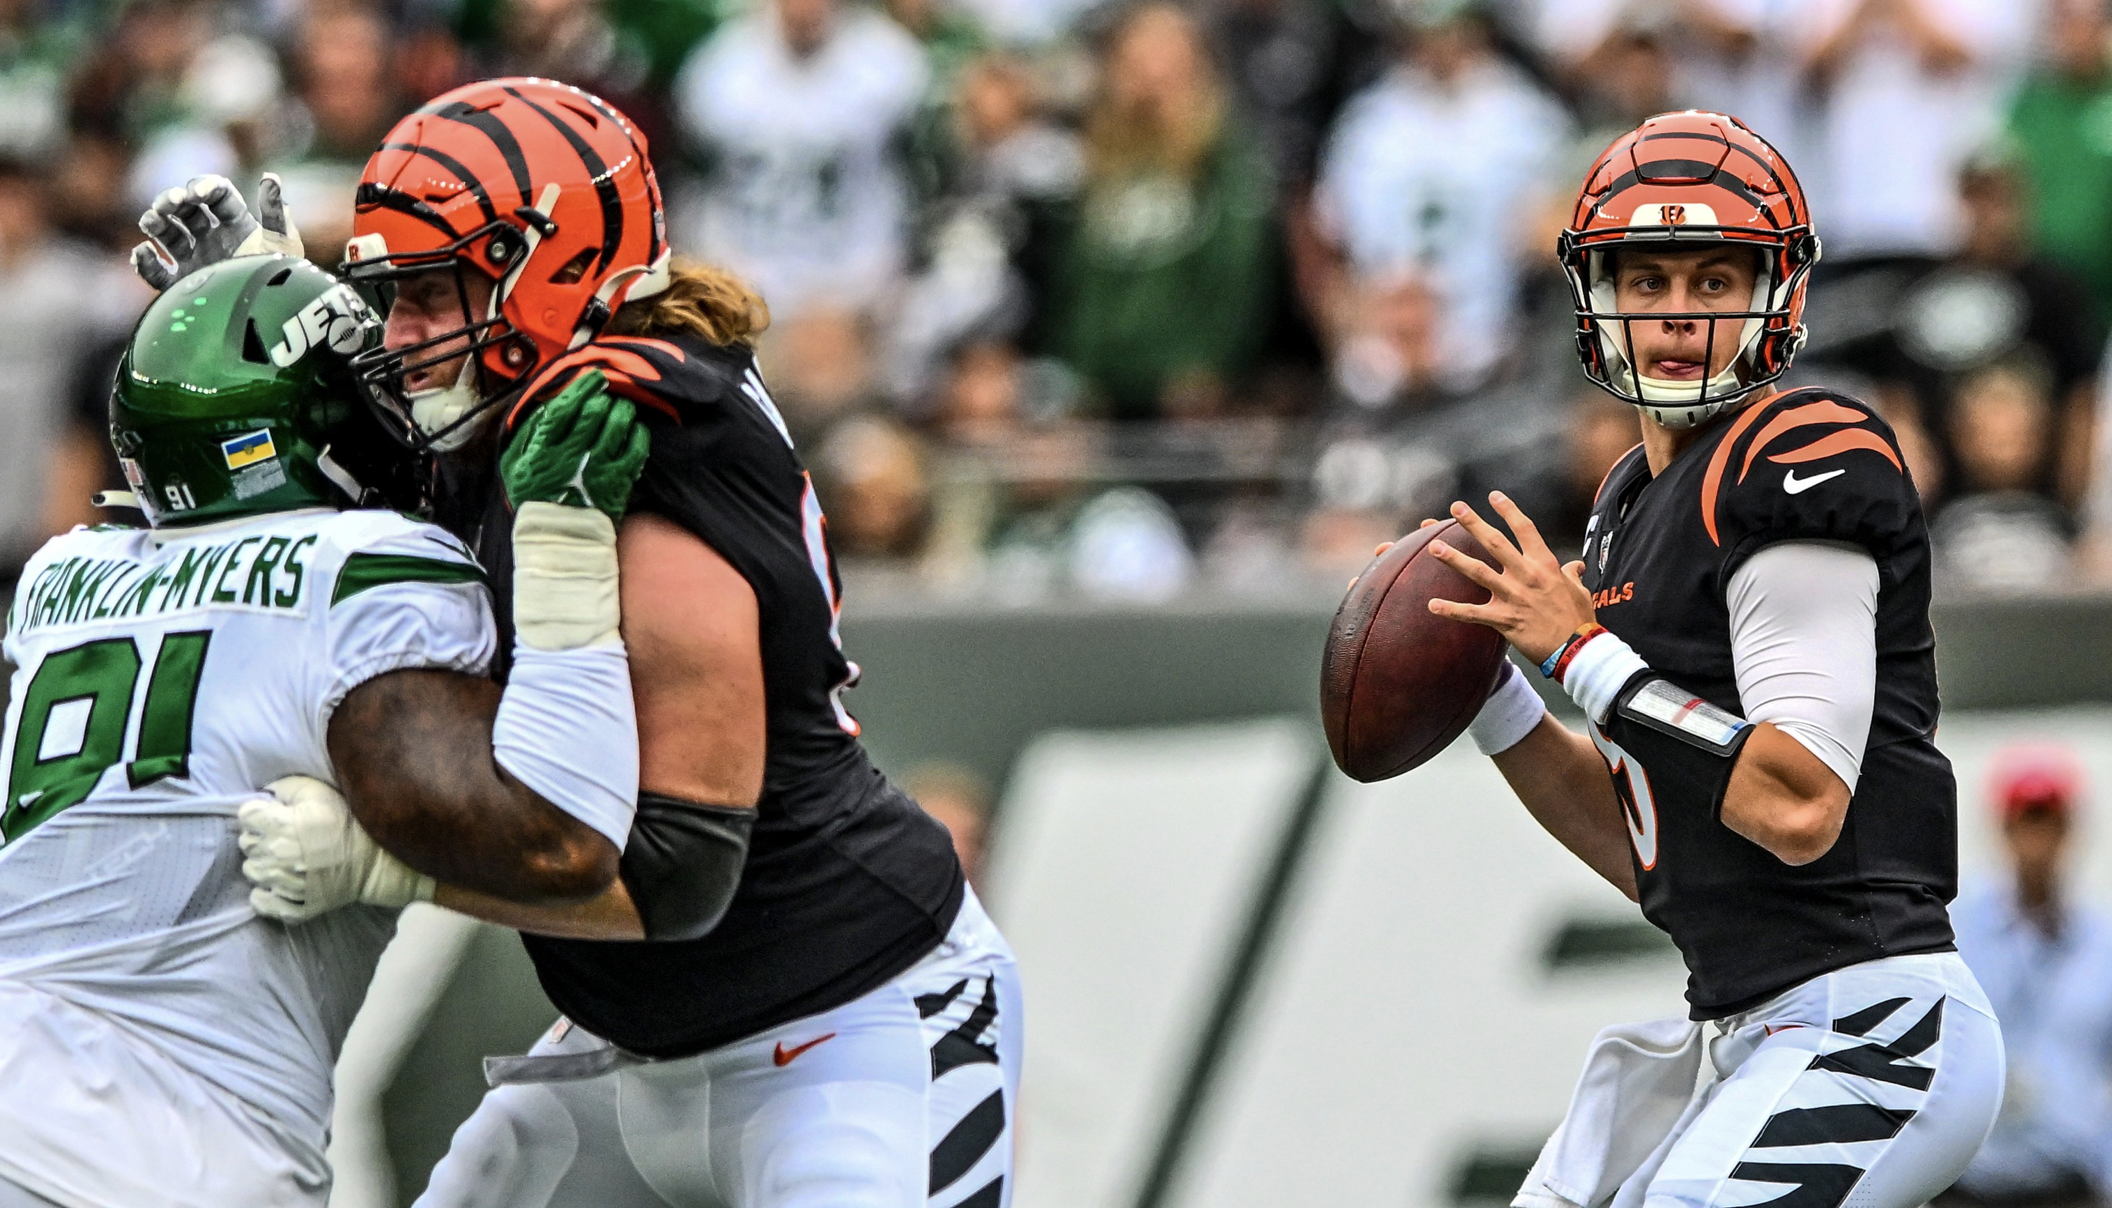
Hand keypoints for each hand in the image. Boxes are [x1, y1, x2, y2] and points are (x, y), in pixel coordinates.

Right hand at [132, 172, 303, 291]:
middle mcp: (215, 241)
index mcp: (239, 226)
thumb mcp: (282, 245)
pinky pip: (156, 273)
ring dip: (155, 223)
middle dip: (173, 200)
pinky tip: (143, 253)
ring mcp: (197, 263)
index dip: (204, 187)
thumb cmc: (279, 281)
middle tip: (168, 203)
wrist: (268, 320)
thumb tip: (270, 176)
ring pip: (167, 235)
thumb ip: (275, 211)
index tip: (197, 192)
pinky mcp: (183, 288)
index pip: (217, 196)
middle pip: (187, 211)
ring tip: (151, 221)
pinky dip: (145, 262)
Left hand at [239, 775, 432, 922]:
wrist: (377, 861)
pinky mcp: (294, 905)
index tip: (272, 814)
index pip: (245, 816)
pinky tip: (277, 884)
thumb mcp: (320, 790)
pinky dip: (264, 895)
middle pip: (246, 844)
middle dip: (260, 836)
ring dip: (262, 863)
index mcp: (281, 825)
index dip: (258, 813)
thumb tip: (266, 793)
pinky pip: (262, 903)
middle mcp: (277, 856)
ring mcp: (284, 884)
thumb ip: (286, 786)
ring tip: (283, 858)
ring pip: (252, 871)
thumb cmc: (348, 822)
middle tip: (282, 835)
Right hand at [500, 370, 650, 521]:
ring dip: (622, 411)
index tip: (592, 379)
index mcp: (543, 450)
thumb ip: (529, 433)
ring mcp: (598, 469)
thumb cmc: (534, 497)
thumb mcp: (515, 464)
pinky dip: (638, 434)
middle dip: (604, 398)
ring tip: (622, 408)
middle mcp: (572, 457)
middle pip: (593, 414)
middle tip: (608, 395)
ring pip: (617, 427)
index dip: (580, 389)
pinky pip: (636, 450)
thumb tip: (547, 403)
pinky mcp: (619, 482)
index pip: (564, 409)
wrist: (558, 537)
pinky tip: (635, 430)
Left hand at [1425, 492, 1596, 664]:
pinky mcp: (1504, 619)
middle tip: (1456, 507)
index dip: (1509, 511)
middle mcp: (1526, 576)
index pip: (1525, 530)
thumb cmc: (1579, 619)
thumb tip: (1575, 566)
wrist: (1577, 649)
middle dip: (1474, 524)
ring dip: (1454, 559)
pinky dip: (1451, 610)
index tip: (1493, 496)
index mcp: (1545, 565)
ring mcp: (1513, 597)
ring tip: (1433, 547)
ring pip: (1478, 572)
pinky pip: (1472, 613)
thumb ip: (1571, 575)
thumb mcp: (1579, 591)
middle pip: (1496, 543)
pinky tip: (1431, 604)